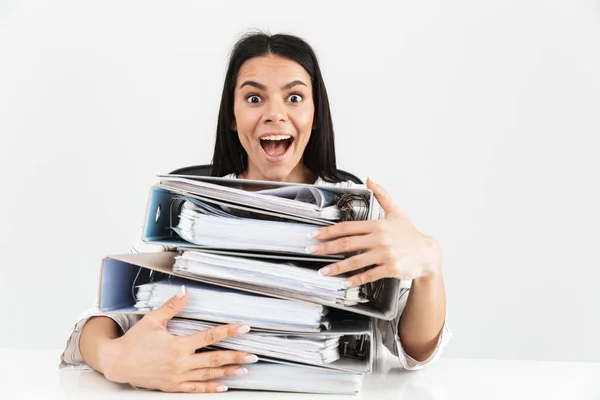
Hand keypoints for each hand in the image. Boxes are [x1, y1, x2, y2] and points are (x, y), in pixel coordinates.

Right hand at [100, 285, 257, 392]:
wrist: (117, 363)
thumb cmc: (134, 341)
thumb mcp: (152, 320)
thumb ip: (171, 306)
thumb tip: (185, 291)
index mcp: (177, 345)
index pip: (209, 336)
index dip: (228, 331)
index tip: (243, 328)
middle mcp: (180, 363)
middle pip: (214, 359)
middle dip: (235, 356)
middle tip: (253, 354)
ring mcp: (177, 377)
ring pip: (208, 375)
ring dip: (228, 372)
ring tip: (244, 369)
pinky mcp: (172, 387)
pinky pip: (195, 389)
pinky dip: (210, 389)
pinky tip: (223, 387)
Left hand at [308, 178, 441, 286]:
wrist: (428, 254)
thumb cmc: (410, 234)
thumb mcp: (396, 212)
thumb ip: (382, 195)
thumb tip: (369, 180)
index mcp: (377, 225)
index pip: (347, 227)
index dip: (329, 231)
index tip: (315, 235)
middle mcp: (380, 239)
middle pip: (347, 243)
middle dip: (326, 248)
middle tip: (311, 251)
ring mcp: (385, 254)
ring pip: (355, 261)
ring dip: (337, 267)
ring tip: (324, 271)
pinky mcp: (390, 268)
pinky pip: (369, 275)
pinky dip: (355, 280)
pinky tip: (344, 283)